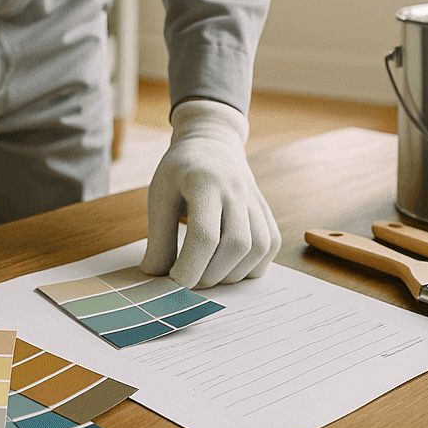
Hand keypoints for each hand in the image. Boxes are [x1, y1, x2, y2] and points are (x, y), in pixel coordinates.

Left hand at [143, 99, 280, 287]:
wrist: (211, 145)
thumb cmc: (180, 172)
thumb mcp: (159, 197)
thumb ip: (159, 239)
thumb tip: (158, 278)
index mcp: (204, 182)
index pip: (205, 236)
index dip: (190, 268)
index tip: (173, 283)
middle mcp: (236, 190)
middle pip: (236, 245)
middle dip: (210, 273)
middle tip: (188, 278)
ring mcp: (255, 200)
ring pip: (258, 249)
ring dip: (232, 273)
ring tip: (207, 272)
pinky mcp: (266, 211)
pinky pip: (270, 246)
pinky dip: (251, 265)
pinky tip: (229, 265)